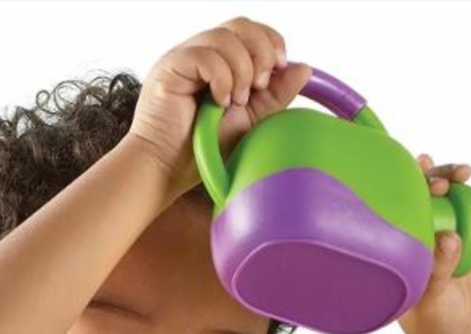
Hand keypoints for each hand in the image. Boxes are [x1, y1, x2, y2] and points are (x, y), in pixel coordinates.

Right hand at [129, 17, 311, 198]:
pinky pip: (205, 55)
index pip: (249, 31)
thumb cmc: (200, 151)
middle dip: (260, 52)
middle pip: (240, 26)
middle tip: (259, 87)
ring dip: (241, 70)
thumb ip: (275, 96)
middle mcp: (199, 54)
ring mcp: (183, 58)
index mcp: (217, 62)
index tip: (279, 68)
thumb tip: (303, 68)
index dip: (270, 41)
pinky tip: (219, 102)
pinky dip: (221, 78)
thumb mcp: (250, 121)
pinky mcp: (170, 68)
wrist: (167, 171)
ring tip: (235, 102)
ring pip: (224, 38)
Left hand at [397, 154, 470, 333]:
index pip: (387, 217)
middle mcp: (412, 239)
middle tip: (438, 182)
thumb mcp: (432, 301)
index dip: (392, 194)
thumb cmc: (433, 321)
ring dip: (447, 177)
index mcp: (392, 252)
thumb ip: (439, 270)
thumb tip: (449, 237)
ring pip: (440, 197)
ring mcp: (438, 234)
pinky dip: (464, 190)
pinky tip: (466, 177)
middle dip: (425, 180)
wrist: (462, 330)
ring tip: (461, 173)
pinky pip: (462, 207)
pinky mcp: (462, 235)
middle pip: (413, 198)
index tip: (406, 183)